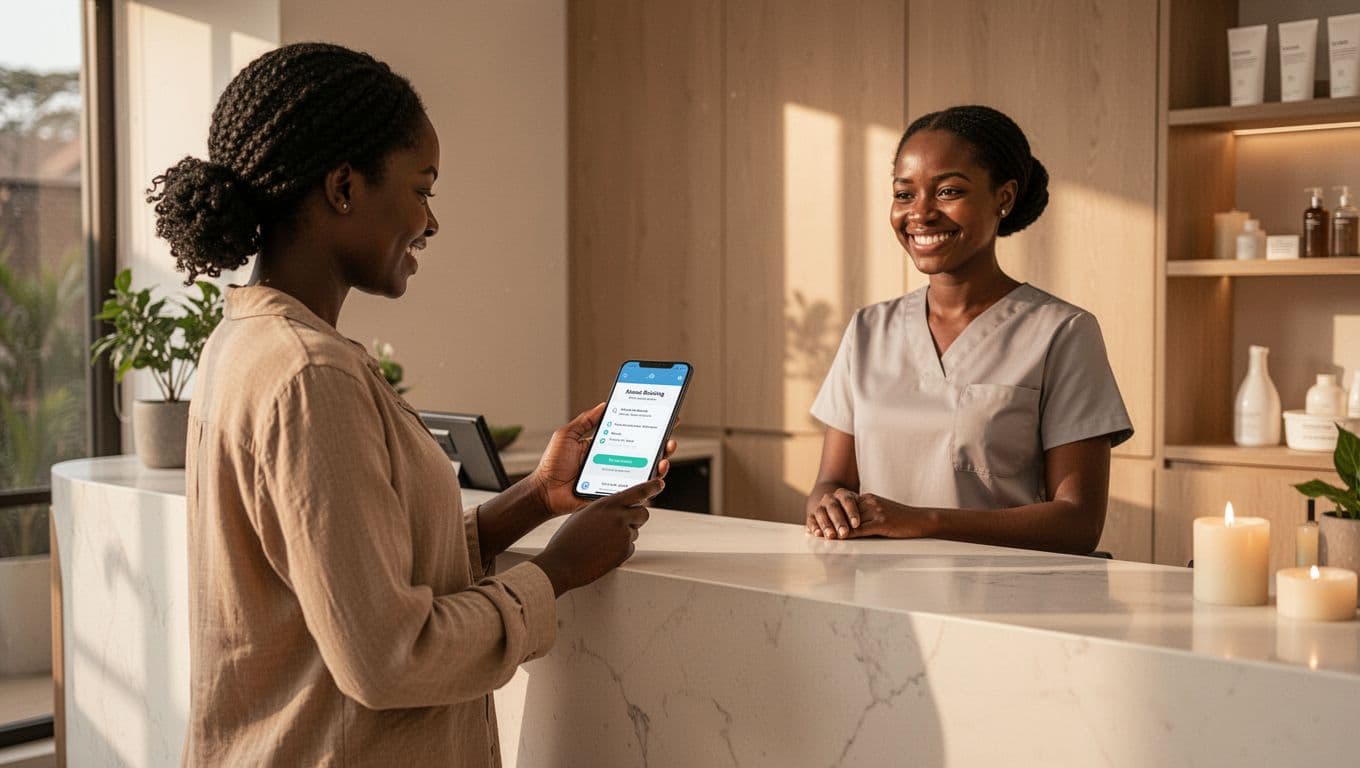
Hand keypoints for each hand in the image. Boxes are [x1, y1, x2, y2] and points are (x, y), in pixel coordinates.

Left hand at [531, 403, 676, 516]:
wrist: (544, 491)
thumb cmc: (552, 464)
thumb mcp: (567, 435)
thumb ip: (585, 421)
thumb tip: (604, 404)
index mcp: (606, 446)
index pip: (633, 434)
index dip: (649, 425)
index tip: (665, 413)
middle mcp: (616, 461)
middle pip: (646, 453)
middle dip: (663, 443)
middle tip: (670, 436)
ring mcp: (618, 478)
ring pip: (647, 472)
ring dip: (661, 463)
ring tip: (665, 456)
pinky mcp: (616, 494)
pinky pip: (637, 490)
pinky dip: (649, 483)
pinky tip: (655, 474)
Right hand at [531, 478, 662, 595]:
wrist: (562, 563)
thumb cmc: (568, 538)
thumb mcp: (583, 514)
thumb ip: (603, 509)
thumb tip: (616, 509)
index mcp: (607, 504)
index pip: (638, 491)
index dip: (652, 486)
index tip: (660, 483)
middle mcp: (618, 517)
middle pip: (643, 513)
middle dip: (637, 517)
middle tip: (624, 522)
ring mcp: (623, 535)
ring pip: (635, 532)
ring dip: (624, 535)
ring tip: (602, 541)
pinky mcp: (624, 552)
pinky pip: (630, 547)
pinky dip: (620, 550)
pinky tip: (603, 552)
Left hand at [806, 490, 923, 538]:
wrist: (921, 521)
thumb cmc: (902, 521)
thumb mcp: (881, 515)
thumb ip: (866, 518)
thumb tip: (850, 529)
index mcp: (868, 498)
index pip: (843, 506)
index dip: (830, 515)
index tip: (818, 524)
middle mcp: (869, 501)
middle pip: (843, 512)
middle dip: (829, 523)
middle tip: (816, 533)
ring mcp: (875, 510)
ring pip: (849, 521)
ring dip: (836, 530)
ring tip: (823, 539)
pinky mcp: (882, 521)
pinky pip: (861, 529)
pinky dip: (848, 535)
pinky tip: (840, 542)